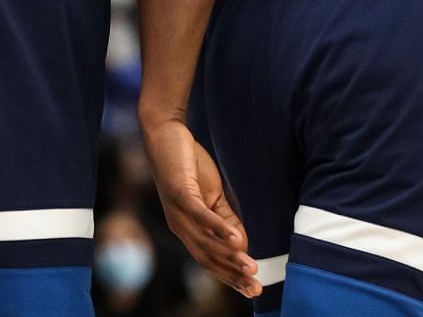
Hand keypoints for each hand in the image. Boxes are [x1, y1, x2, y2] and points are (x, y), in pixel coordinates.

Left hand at [142, 118, 258, 296]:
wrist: (166, 134)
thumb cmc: (188, 165)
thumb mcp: (212, 196)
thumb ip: (226, 220)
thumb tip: (243, 245)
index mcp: (187, 229)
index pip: (209, 261)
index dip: (230, 276)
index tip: (253, 289)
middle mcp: (180, 226)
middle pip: (207, 258)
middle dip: (232, 275)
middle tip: (256, 288)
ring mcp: (178, 211)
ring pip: (205, 242)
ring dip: (230, 256)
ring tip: (251, 267)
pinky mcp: (180, 194)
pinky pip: (201, 217)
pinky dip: (219, 229)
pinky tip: (237, 239)